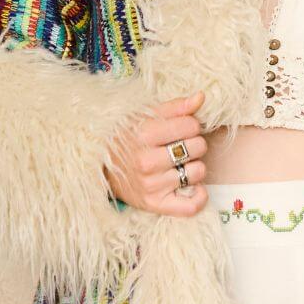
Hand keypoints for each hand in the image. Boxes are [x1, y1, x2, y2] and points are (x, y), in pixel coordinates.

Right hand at [103, 91, 208, 215]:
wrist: (102, 168)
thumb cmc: (128, 138)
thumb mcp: (145, 116)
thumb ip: (175, 107)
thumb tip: (201, 97)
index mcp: (143, 135)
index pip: (191, 125)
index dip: (190, 124)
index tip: (180, 129)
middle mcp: (146, 162)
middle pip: (198, 147)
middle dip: (193, 144)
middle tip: (179, 146)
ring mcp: (151, 185)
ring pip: (199, 172)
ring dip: (194, 166)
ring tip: (179, 164)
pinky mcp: (155, 204)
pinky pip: (191, 206)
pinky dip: (199, 196)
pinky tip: (192, 186)